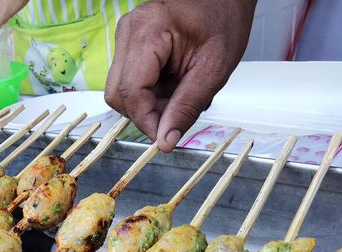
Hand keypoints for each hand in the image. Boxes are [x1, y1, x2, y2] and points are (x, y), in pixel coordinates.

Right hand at [105, 0, 256, 150]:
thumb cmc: (224, 19)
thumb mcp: (213, 70)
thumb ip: (187, 107)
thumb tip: (165, 141)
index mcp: (148, 31)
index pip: (131, 92)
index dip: (146, 121)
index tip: (165, 137)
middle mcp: (129, 31)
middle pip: (118, 93)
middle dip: (145, 113)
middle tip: (175, 113)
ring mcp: (126, 35)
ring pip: (120, 89)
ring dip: (147, 102)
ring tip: (177, 92)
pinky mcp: (129, 42)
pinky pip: (128, 79)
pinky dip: (148, 90)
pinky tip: (171, 81)